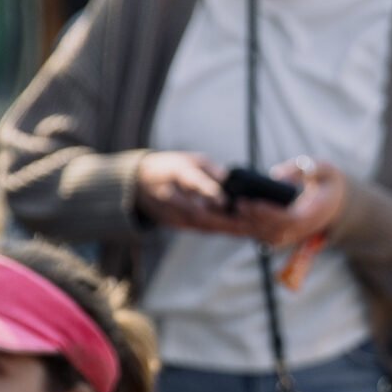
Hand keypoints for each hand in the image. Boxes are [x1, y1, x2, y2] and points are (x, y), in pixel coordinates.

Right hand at [133, 151, 254, 235]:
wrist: (140, 184)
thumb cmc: (172, 168)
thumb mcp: (191, 160)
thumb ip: (210, 170)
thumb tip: (230, 179)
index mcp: (176, 174)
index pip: (192, 183)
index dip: (208, 192)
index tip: (224, 201)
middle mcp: (172, 196)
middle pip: (200, 212)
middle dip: (225, 219)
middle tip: (250, 221)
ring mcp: (173, 213)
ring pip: (203, 224)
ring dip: (227, 228)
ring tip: (251, 228)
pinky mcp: (177, 224)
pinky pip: (202, 229)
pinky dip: (221, 231)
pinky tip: (240, 232)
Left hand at [235, 159, 347, 251]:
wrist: (336, 202)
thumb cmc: (327, 182)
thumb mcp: (324, 169)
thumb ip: (304, 169)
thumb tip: (276, 175)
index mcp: (313, 215)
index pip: (289, 220)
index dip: (269, 213)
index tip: (251, 202)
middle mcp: (302, 230)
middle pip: (273, 232)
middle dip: (252, 219)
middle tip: (236, 202)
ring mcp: (292, 235)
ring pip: (265, 238)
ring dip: (246, 227)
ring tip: (230, 210)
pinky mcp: (283, 235)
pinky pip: (262, 236)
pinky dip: (246, 229)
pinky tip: (232, 216)